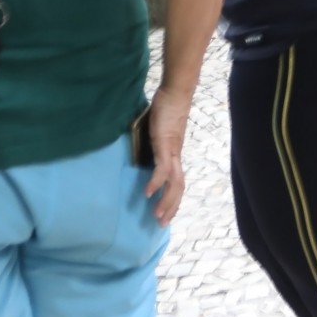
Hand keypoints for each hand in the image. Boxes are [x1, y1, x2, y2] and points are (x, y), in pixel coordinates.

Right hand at [145, 94, 190, 225]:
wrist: (175, 92)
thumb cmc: (165, 108)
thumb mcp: (155, 131)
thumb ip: (150, 141)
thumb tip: (138, 147)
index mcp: (174, 154)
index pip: (177, 182)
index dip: (173, 199)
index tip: (166, 214)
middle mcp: (175, 156)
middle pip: (178, 188)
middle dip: (171, 207)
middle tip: (162, 224)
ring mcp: (171, 151)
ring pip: (173, 183)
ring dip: (166, 202)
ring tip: (156, 216)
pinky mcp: (165, 144)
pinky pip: (162, 168)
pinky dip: (156, 182)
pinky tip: (148, 192)